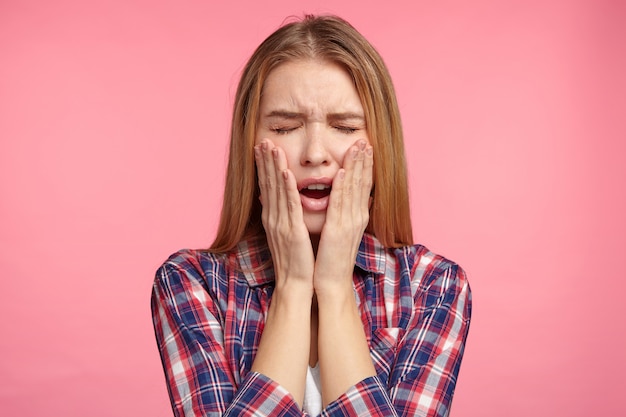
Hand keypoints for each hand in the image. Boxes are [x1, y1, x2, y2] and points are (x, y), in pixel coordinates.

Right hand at [255, 139, 314, 290]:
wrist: (296, 284)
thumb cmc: (295, 261)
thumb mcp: (285, 234)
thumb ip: (282, 216)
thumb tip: (277, 201)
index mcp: (272, 218)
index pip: (266, 187)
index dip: (264, 166)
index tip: (262, 147)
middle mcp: (273, 218)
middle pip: (267, 184)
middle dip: (265, 161)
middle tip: (262, 139)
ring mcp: (280, 224)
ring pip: (276, 190)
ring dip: (274, 167)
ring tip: (271, 147)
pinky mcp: (292, 231)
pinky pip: (289, 206)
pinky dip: (287, 188)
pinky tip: (286, 173)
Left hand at [313, 140, 372, 293]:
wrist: (331, 282)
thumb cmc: (332, 258)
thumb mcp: (341, 232)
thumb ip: (344, 214)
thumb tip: (347, 201)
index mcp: (356, 216)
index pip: (363, 185)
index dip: (365, 165)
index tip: (365, 147)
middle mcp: (356, 217)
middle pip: (362, 183)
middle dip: (363, 160)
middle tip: (364, 140)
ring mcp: (349, 223)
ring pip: (353, 189)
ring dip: (354, 167)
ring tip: (356, 147)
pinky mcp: (337, 231)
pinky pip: (339, 205)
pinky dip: (341, 188)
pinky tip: (341, 172)